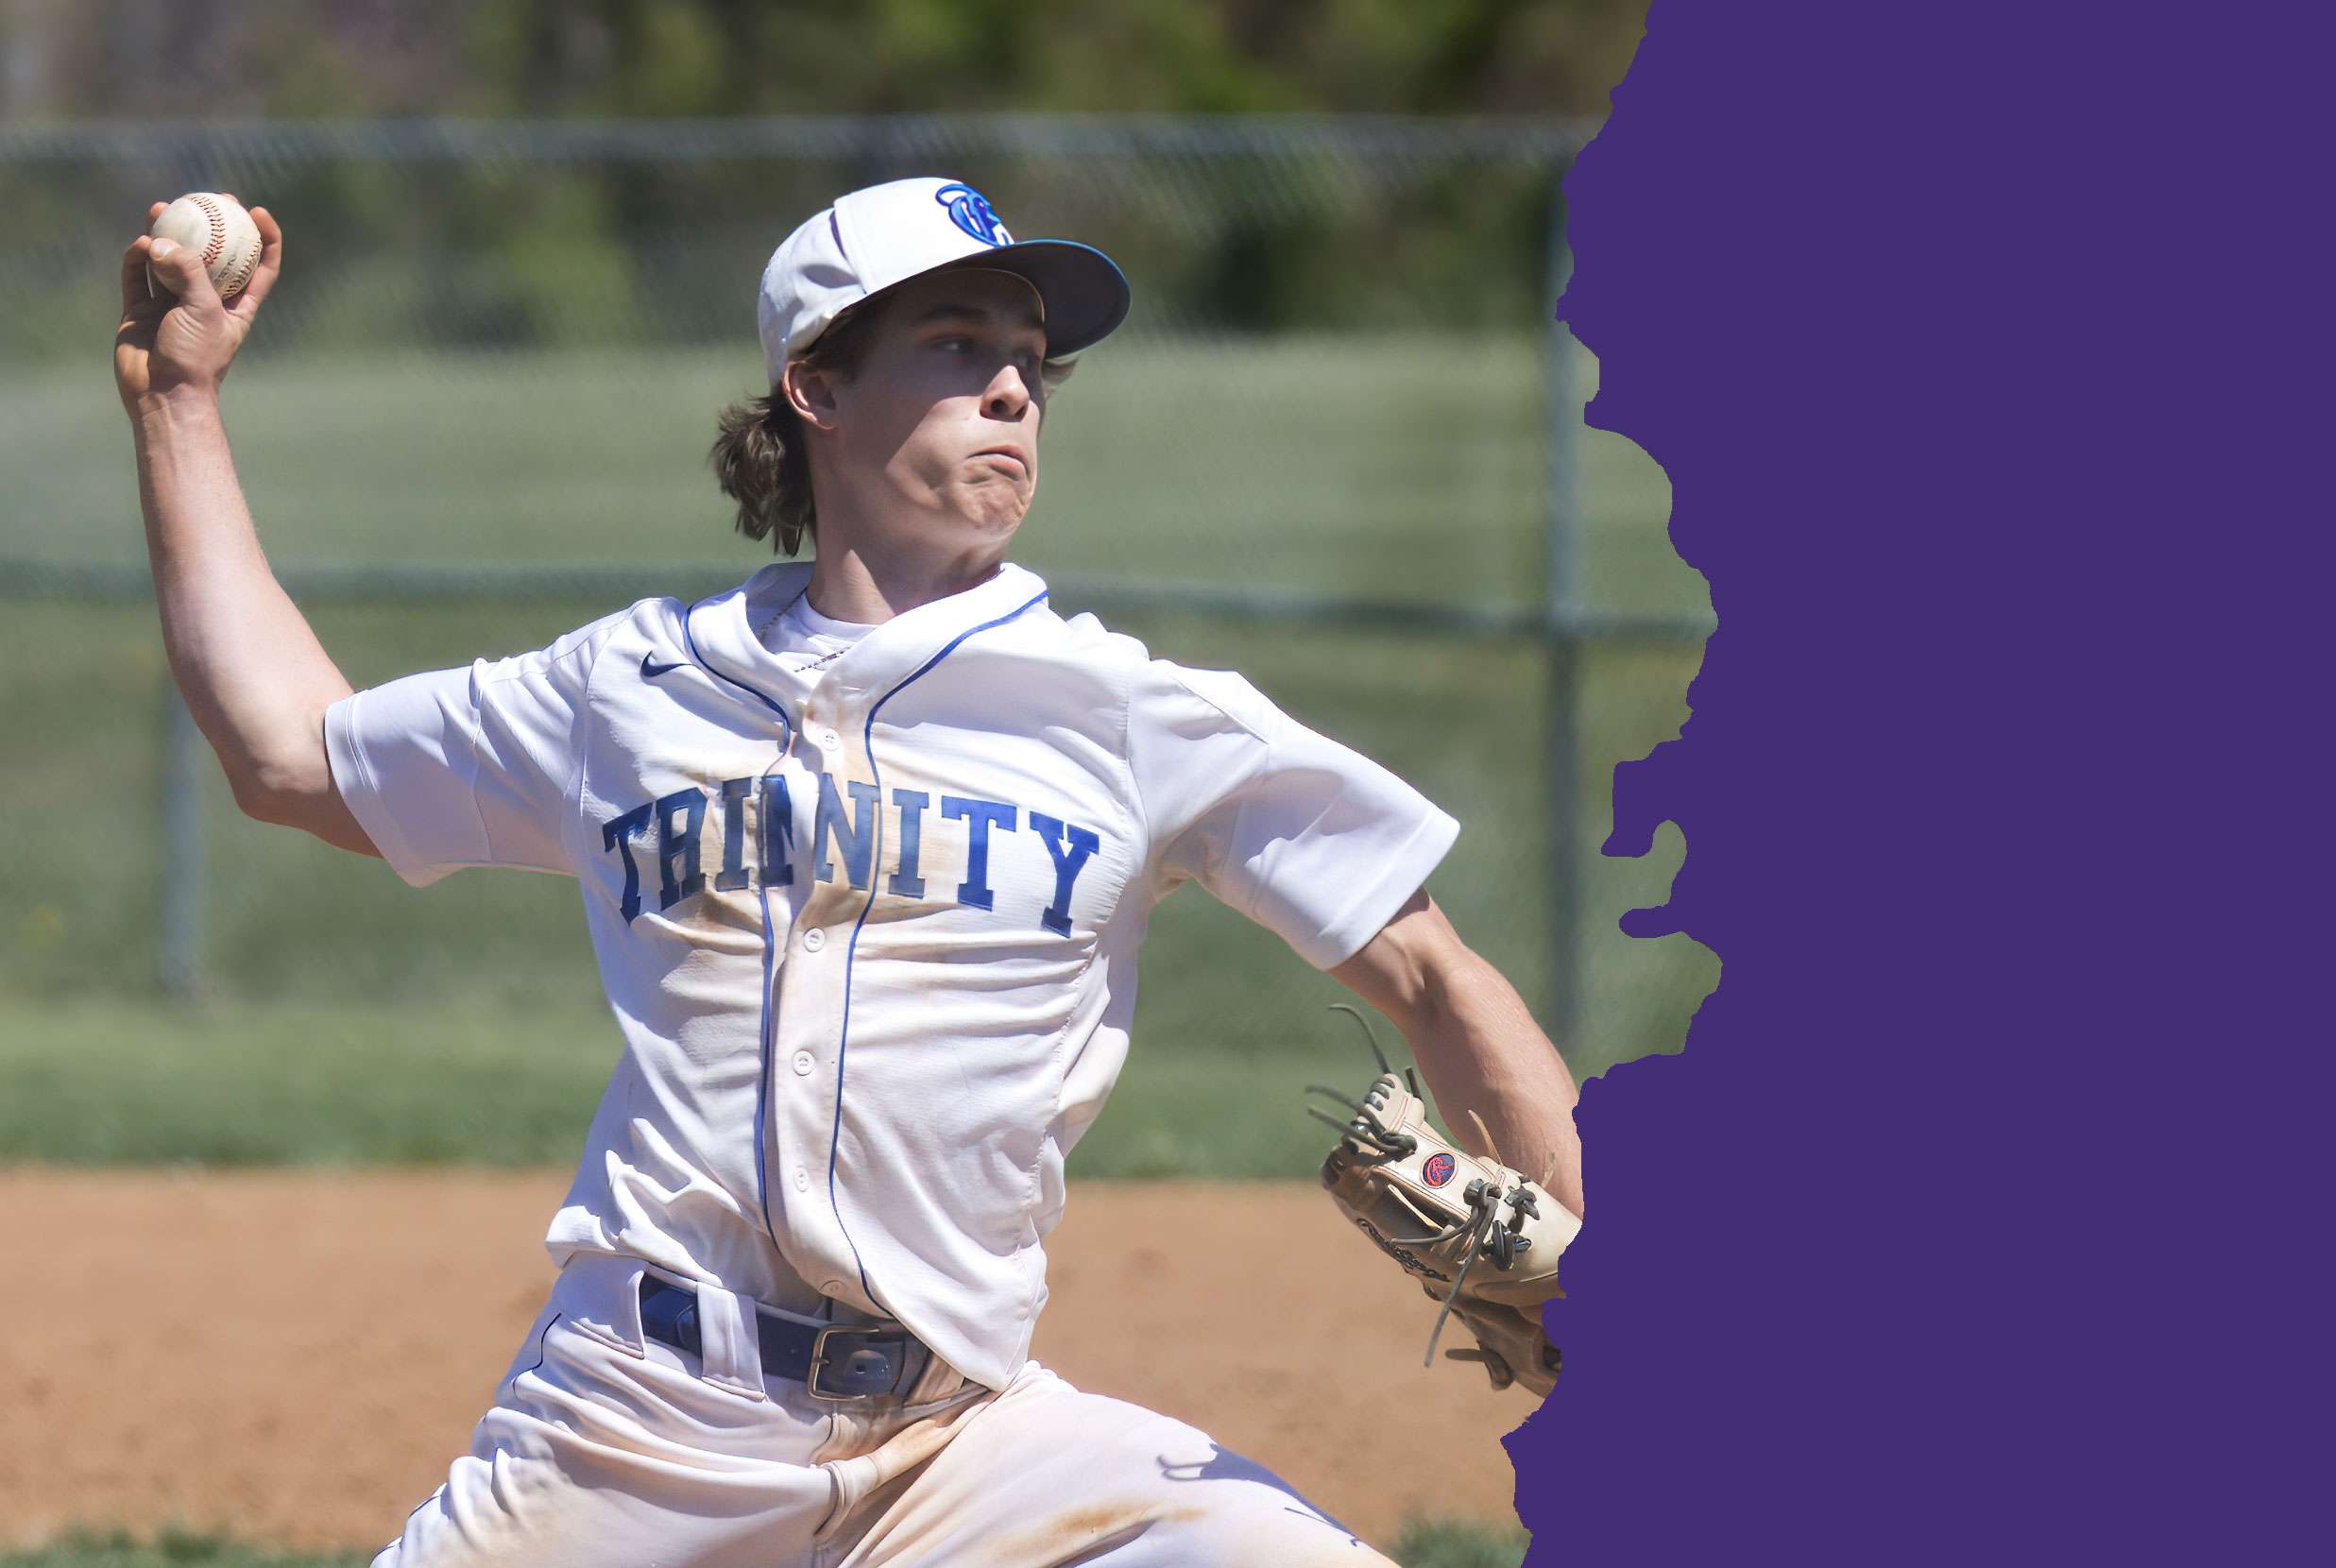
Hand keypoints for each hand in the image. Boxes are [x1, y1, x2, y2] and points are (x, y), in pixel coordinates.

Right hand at [114, 197, 282, 413]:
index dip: (264, 239)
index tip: (256, 211)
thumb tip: (161, 243)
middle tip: (204, 197)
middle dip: (210, 225)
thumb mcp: (203, 311)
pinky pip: (138, 276)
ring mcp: (171, 306)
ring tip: (160, 209)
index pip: (259, 267)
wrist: (163, 395)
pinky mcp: (140, 311)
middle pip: (212, 256)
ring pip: (170, 260)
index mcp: (237, 307)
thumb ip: (187, 273)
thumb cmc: (196, 359)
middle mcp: (205, 303)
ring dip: (166, 234)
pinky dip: (138, 258)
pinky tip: (140, 243)